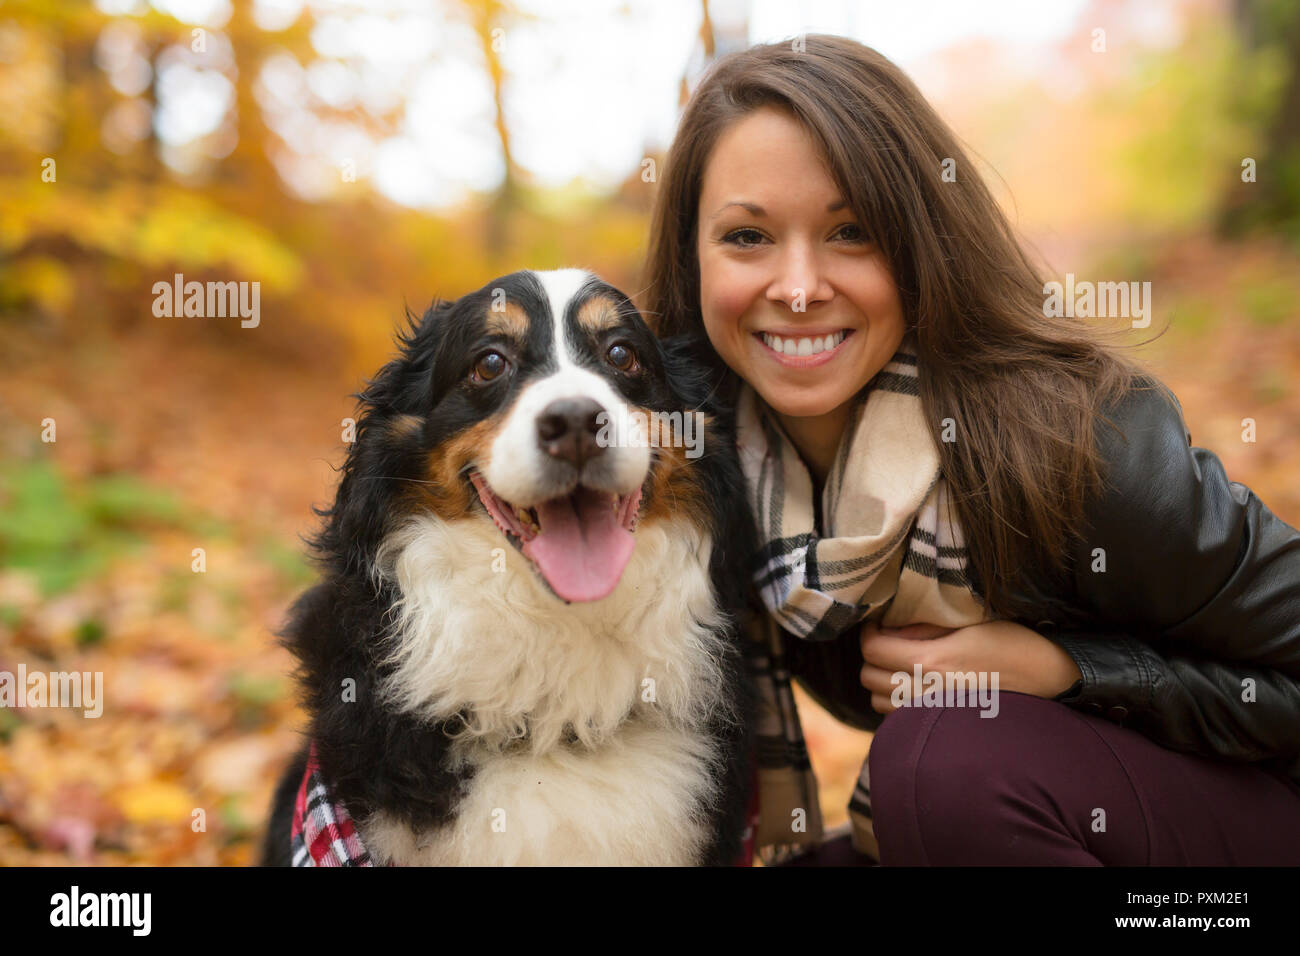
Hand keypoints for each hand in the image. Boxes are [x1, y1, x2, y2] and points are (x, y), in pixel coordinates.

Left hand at [859, 619, 1082, 714]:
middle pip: (869, 677)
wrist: (1051, 678)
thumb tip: (893, 628)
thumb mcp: (969, 622)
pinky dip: (896, 703)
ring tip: (900, 666)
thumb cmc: (1015, 643)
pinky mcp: (944, 726)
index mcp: (933, 660)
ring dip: (882, 682)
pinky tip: (914, 688)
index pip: (872, 650)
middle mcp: (928, 691)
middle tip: (887, 643)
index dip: (868, 633)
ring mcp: (935, 713)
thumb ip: (926, 627)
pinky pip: (900, 719)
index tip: (876, 625)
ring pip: (879, 702)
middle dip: (872, 657)